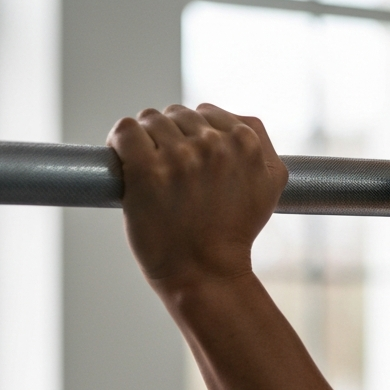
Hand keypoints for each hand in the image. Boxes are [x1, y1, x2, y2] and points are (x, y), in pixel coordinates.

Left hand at [107, 103, 287, 296]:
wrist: (206, 275)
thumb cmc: (231, 236)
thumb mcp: (268, 190)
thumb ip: (261, 148)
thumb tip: (237, 122)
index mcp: (247, 144)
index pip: (207, 113)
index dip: (194, 136)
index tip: (190, 162)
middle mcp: (216, 146)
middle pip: (177, 115)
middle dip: (171, 139)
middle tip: (172, 176)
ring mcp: (181, 157)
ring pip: (151, 120)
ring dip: (147, 144)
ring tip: (154, 176)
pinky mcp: (148, 170)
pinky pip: (126, 131)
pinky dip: (120, 143)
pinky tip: (126, 163)